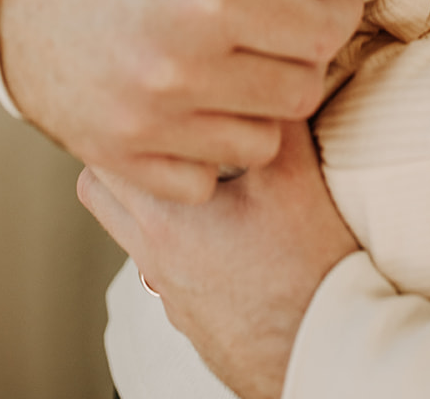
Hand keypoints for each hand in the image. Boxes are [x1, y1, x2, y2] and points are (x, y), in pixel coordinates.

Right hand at [0, 0, 373, 200]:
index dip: (341, 12)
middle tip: (291, 26)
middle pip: (298, 91)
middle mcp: (179, 68)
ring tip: (245, 62)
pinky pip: (202, 178)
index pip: (320, 34)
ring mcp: (144, 121)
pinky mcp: (115, 154)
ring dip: (266, 104)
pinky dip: (212, 147)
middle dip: (309, 55)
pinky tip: (201, 100)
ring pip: (260, 141)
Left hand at [77, 122, 356, 398]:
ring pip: (132, 234)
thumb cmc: (310, 273)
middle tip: (163, 128)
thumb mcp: (294, 178)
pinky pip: (165, 269)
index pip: (105, 157)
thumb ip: (272, 118)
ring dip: (153, 200)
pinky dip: (181, 241)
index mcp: (164, 222)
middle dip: (126, 155)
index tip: (150, 100)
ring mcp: (172, 296)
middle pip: (101, 195)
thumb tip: (267, 74)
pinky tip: (225, 229)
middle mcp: (155, 262)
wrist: (328, 353)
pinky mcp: (195, 320)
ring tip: (197, 175)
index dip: (128, 119)